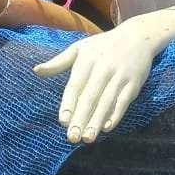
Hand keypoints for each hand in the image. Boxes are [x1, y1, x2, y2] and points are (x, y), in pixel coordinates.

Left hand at [32, 23, 159, 143]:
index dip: (69, 104)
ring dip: (97, 121)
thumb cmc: (103, 45)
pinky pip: (124, 101)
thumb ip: (58, 62)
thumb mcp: (79, 48)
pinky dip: (116, 115)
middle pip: (90, 97)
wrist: (138, 36)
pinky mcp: (134, 83)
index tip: (63, 121)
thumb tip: (36, 70)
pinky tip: (107, 128)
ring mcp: (120, 76)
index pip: (75, 85)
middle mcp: (103, 68)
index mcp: (87, 60)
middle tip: (72, 138)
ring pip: (106, 102)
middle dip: (81, 119)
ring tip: (88, 139)